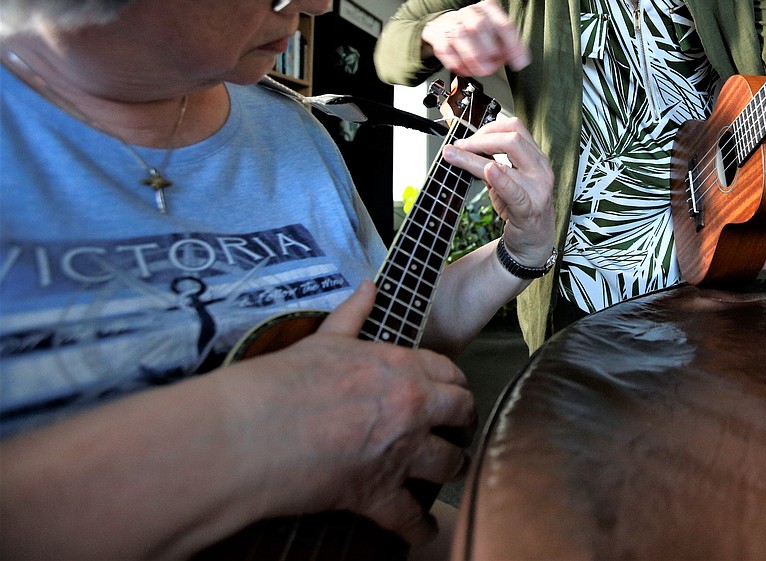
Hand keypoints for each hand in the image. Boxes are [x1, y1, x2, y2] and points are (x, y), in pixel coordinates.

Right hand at [242, 281, 475, 545]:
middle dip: (462, 423)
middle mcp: (411, 408)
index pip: (450, 373)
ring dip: (448, 470)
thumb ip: (354, 314)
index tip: (450, 395)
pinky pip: (412, 518)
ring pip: (449, 464)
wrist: (250, 431)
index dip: (453, 385)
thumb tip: (369, 286)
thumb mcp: (324, 339)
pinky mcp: (378, 493)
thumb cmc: (282, 383)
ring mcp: (399, 452)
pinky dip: (419, 528)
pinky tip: (421, 530)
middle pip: (462, 414)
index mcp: (401, 367)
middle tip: (455, 431)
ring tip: (443, 473)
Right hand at [420, 0, 529, 76]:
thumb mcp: (494, 32)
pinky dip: (460, 66)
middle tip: (496, 64)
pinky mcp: (438, 37)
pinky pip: (449, 53)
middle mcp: (469, 12)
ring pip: (462, 38)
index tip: (519, 63)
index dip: (513, 46)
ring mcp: (452, 23)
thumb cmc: (474, 32)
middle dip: (490, 52)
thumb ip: (508, 44)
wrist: (443, 27)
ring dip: (476, 61)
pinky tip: (468, 68)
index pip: (503, 25)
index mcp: (488, 8)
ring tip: (483, 69)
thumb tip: (519, 60)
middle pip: (480, 28)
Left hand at [442, 116, 554, 267]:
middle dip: (480, 139)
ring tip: (454, 155)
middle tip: (459, 146)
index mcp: (536, 158)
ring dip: (474, 157)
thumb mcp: (507, 179)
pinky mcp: (529, 210)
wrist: (533, 241)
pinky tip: (488, 171)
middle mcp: (541, 169)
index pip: (516, 127)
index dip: (489, 127)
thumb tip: (464, 145)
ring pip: (506, 162)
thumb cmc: (520, 207)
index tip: (468, 137)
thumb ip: (492, 161)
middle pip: (512, 138)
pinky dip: (500, 180)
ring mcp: (538, 189)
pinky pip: (515, 192)